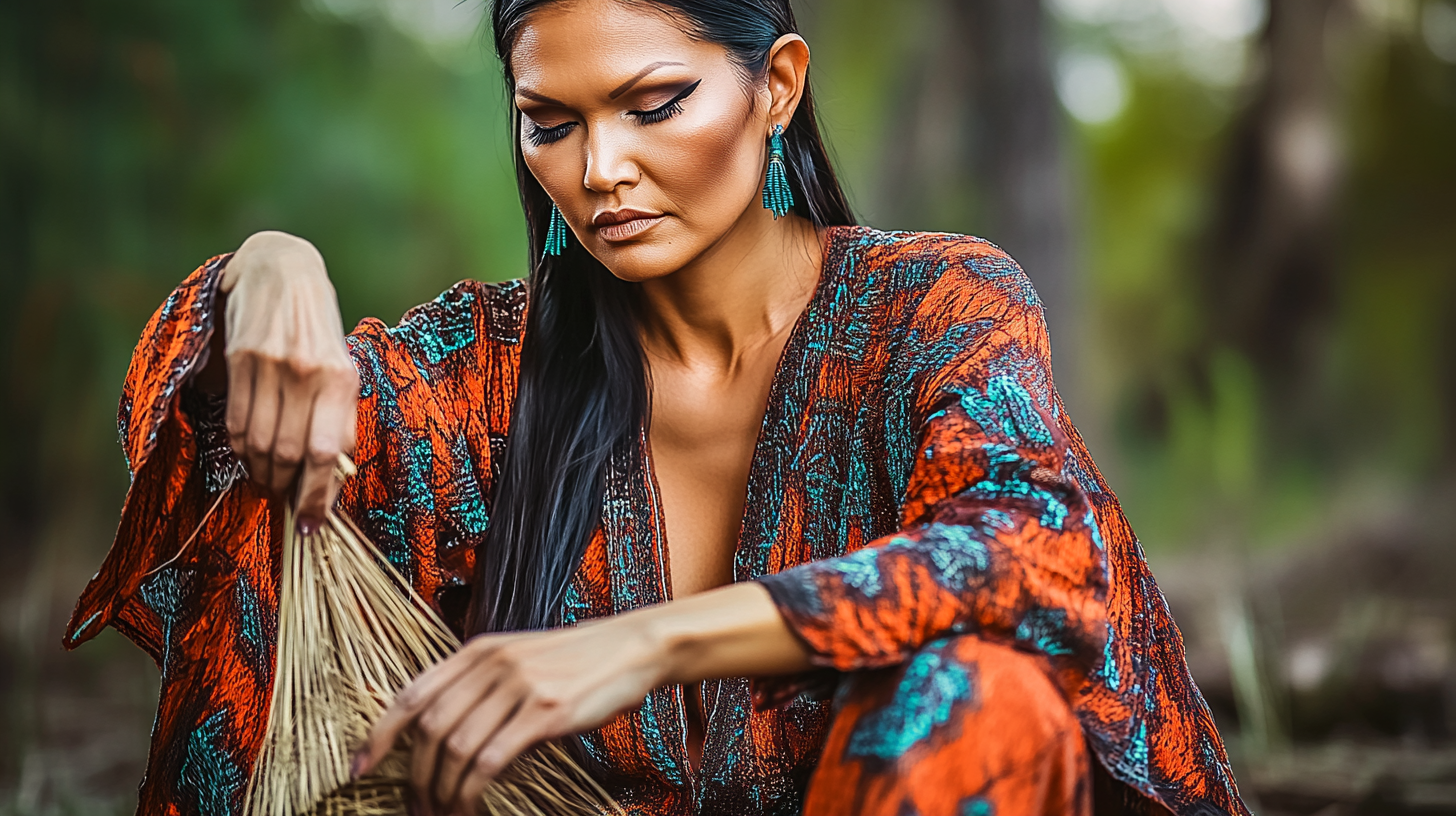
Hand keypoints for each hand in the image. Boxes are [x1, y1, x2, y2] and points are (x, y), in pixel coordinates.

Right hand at [221, 230, 357, 529]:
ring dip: (260, 475)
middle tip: (284, 502)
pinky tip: (247, 456)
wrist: (282, 269)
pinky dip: (239, 449)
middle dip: (285, 490)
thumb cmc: (318, 329)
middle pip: (289, 456)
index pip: (329, 455)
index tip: (312, 524)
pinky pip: (235, 421)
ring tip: (266, 482)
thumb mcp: (342, 367)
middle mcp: (308, 374)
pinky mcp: (241, 359)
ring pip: (258, 444)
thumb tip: (331, 476)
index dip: (319, 497)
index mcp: (343, 380)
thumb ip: (337, 417)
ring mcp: (272, 366)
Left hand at [352, 618, 666, 815]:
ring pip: (457, 748)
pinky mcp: (545, 712)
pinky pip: (491, 759)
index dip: (379, 735)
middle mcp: (491, 664)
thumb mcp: (521, 659)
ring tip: (443, 813)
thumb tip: (446, 739)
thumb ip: (482, 687)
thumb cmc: (578, 661)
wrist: (632, 647)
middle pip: (429, 728)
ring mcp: (518, 686)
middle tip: (416, 807)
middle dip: (416, 777)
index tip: (360, 768)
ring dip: (443, 791)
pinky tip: (471, 805)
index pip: (411, 694)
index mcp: (478, 650)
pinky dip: (472, 791)